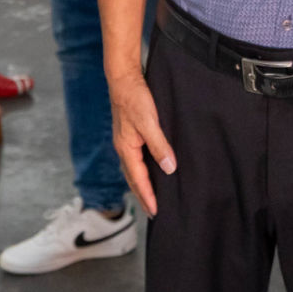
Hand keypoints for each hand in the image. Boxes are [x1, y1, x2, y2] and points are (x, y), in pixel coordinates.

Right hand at [109, 73, 176, 214]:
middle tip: (153, 212)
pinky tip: (149, 169)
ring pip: (133, 170)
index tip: (156, 212)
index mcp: (126, 149)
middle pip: (133, 179)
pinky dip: (141, 170)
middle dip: (143, 196)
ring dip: (141, 184)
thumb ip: (159, 146)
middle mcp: (123, 148)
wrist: (123, 79)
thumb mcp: (149, 122)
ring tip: (151, 196)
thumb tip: (169, 169)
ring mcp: (125, 142)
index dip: (148, 196)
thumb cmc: (135, 99)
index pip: (138, 180)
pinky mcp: (129, 134)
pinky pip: (135, 159)